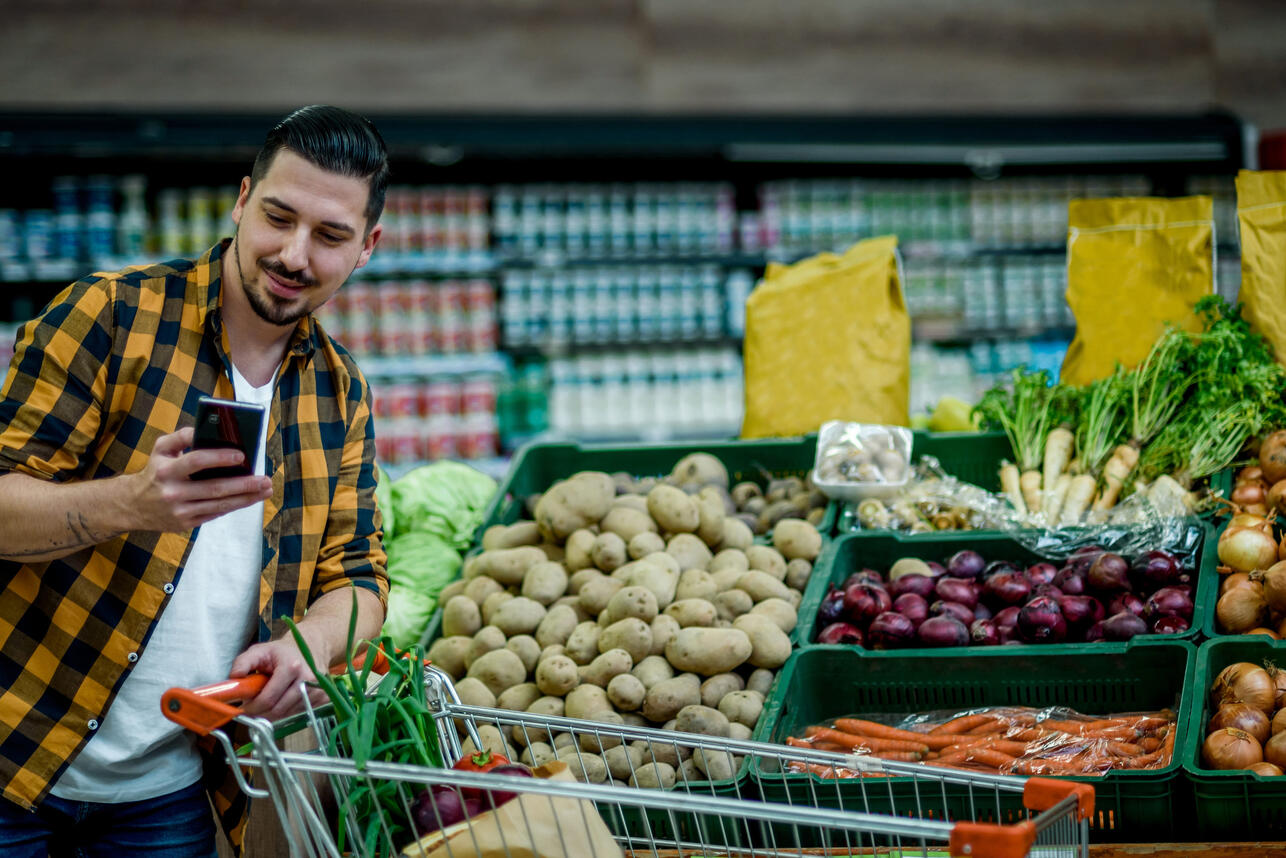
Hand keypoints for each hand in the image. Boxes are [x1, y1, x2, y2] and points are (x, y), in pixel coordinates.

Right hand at [125, 428, 273, 531]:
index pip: (196, 462)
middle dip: (244, 484)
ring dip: (246, 498)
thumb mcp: (160, 449)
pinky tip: (250, 498)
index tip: (242, 455)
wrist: (132, 505)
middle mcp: (173, 492)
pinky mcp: (186, 523)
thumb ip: (181, 436)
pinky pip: (216, 513)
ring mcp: (180, 511)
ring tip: (266, 489)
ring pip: (220, 504)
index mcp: (166, 470)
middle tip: (265, 479)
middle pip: (215, 488)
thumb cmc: (154, 471)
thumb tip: (205, 429)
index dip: (220, 458)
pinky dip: (235, 505)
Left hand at [229, 636, 329, 720]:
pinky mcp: (323, 699)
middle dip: (261, 713)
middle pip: (278, 711)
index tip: (244, 708)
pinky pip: (299, 715)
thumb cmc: (282, 652)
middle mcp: (307, 680)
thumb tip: (234, 678)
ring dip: (274, 714)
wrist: (312, 647)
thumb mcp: (259, 651)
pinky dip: (287, 713)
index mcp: (291, 667)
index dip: (252, 708)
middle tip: (253, 707)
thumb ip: (243, 662)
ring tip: (269, 701)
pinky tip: (284, 701)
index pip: (268, 699)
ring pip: (288, 716)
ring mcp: (318, 691)